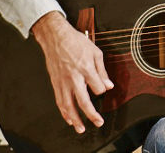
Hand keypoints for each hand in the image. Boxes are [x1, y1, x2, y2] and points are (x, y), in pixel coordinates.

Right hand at [30, 12, 113, 133]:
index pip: (98, 88)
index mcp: (86, 68)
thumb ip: (102, 70)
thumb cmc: (75, 41)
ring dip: (75, 119)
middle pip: (83, 101)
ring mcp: (63, 81)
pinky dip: (64, 112)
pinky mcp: (55, 83)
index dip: (102, 89)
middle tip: (98, 122)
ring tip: (81, 129)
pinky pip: (59, 101)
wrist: (55, 36)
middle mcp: (73, 77)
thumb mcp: (95, 52)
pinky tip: (68, 119)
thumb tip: (109, 85)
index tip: (102, 88)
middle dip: (91, 114)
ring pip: (68, 105)